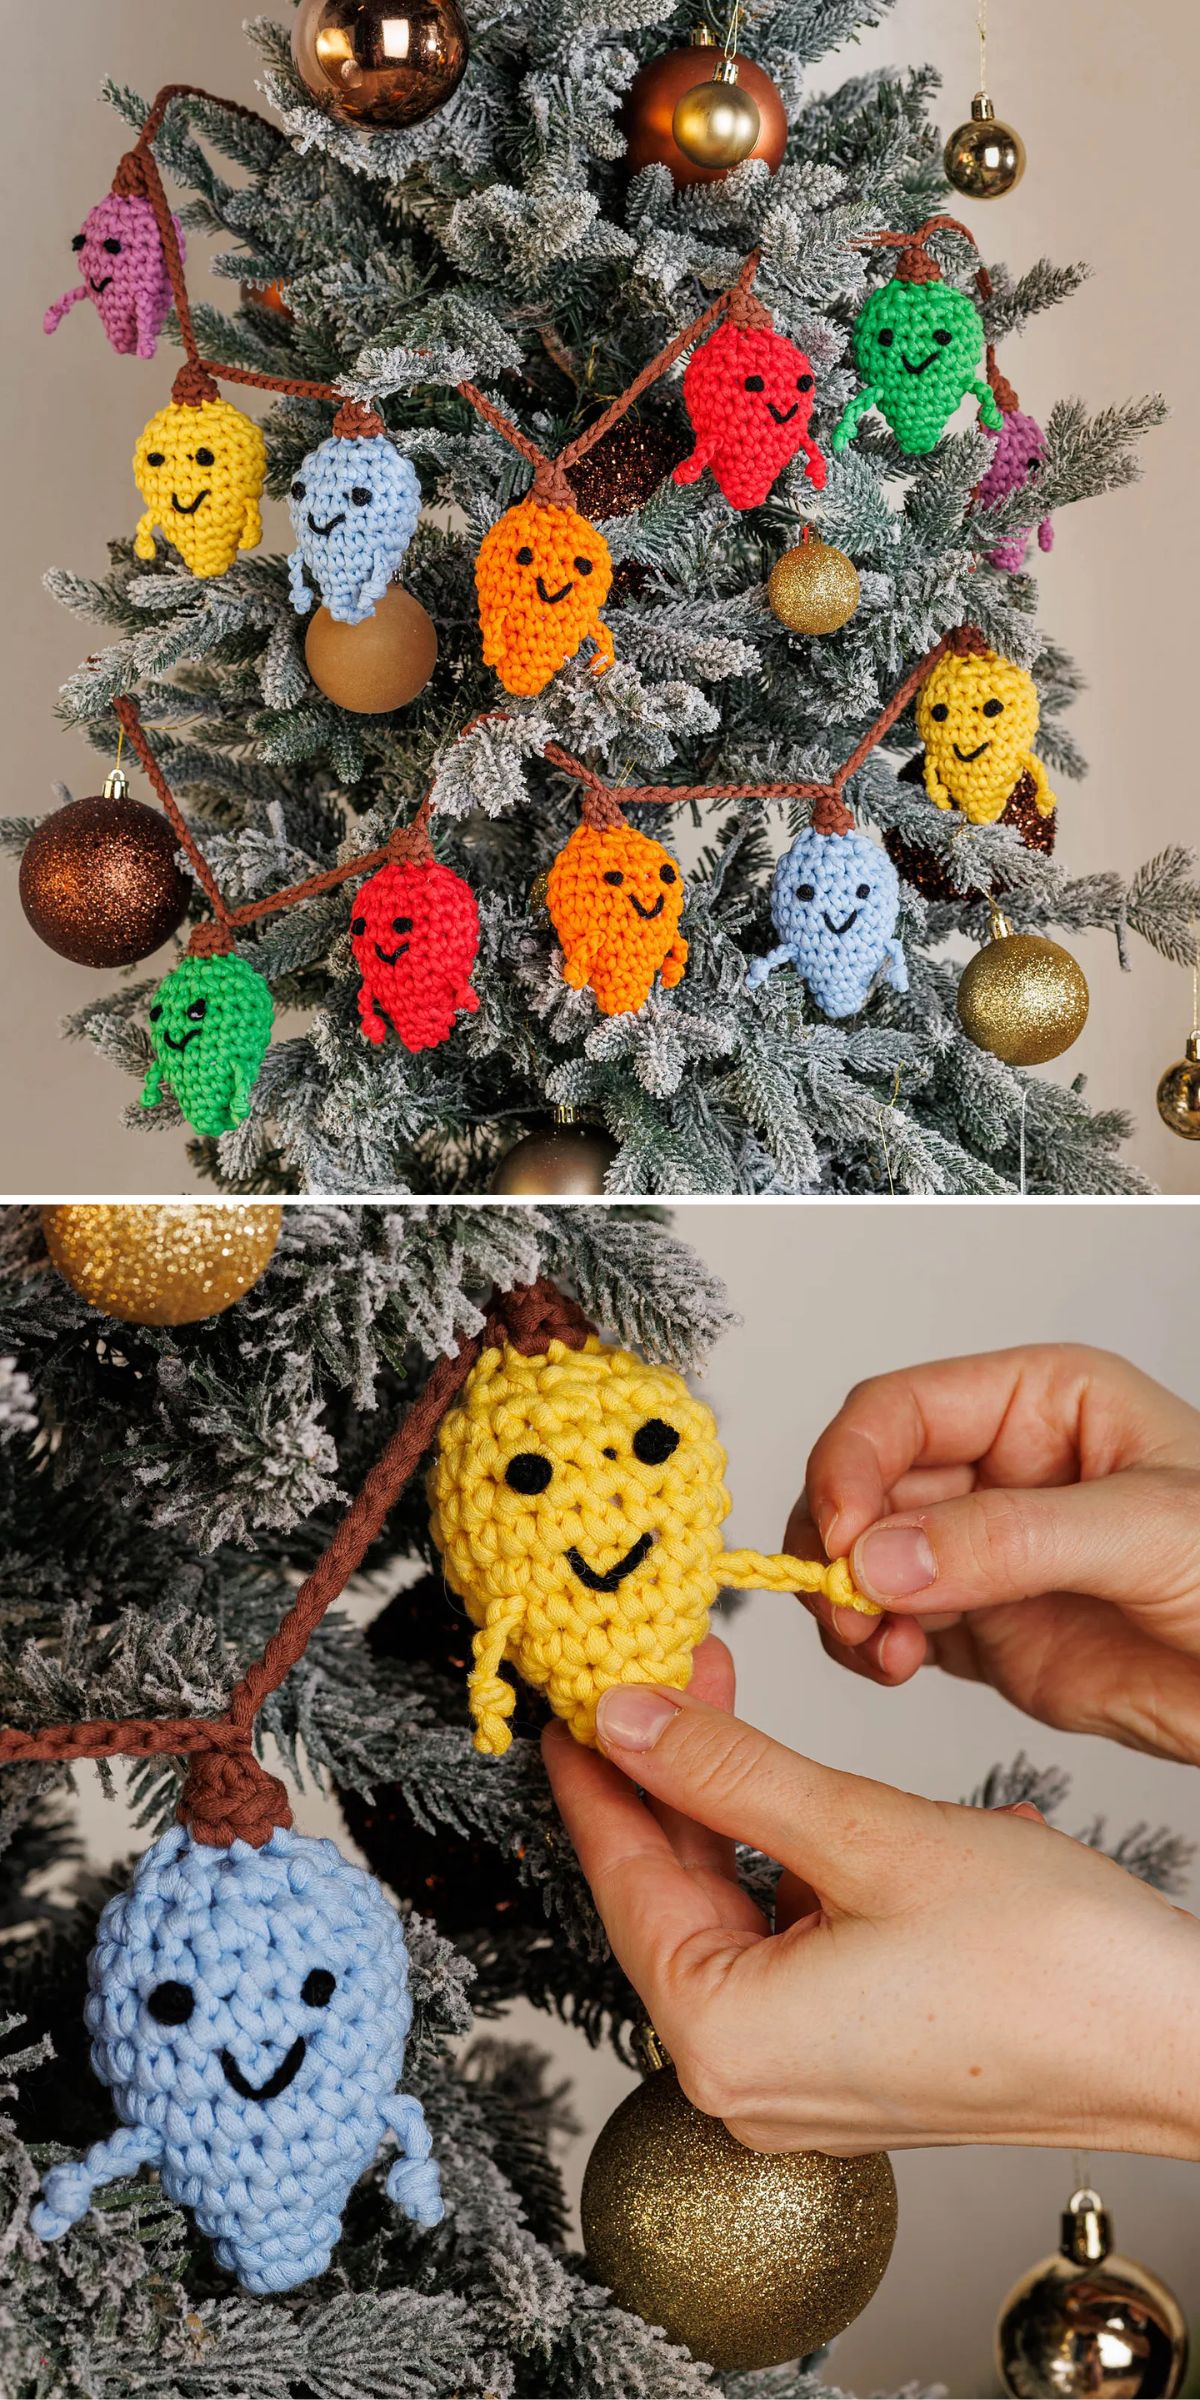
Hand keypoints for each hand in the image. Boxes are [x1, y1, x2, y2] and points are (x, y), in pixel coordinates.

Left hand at [543, 1641, 1199, 2157]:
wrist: (1179, 2042)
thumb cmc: (1050, 1964)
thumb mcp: (864, 1834)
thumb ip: (729, 1772)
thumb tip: (627, 1720)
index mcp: (724, 2040)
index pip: (620, 1875)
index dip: (596, 1768)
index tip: (574, 1691)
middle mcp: (744, 2083)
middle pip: (669, 1895)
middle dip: (670, 1775)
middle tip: (673, 1668)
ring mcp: (799, 2084)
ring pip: (729, 1913)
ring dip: (732, 1809)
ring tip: (734, 1706)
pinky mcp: (850, 2065)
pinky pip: (783, 1948)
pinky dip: (787, 1865)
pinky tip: (809, 1797)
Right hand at [790, 1344, 1199, 1763]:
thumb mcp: (1146, 1532)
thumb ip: (1011, 1538)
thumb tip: (884, 1555)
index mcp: (1040, 1404)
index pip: (904, 1410)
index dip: (853, 1462)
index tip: (841, 1529)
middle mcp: (999, 1472)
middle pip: (867, 1486)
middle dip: (840, 1544)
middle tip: (846, 1604)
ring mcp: (986, 1554)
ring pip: (865, 1561)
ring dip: (847, 1602)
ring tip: (873, 1646)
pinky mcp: (985, 1633)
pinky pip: (893, 1628)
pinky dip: (871, 1647)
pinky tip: (892, 1665)